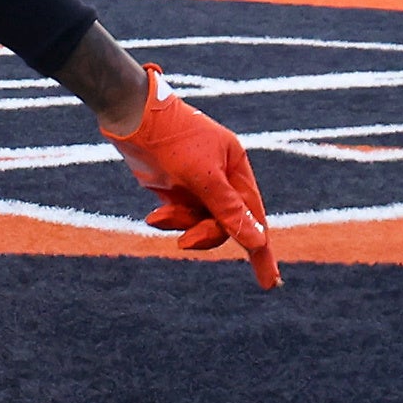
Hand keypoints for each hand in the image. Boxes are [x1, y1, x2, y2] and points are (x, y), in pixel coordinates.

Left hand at [106, 72, 279, 290]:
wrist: (131, 117)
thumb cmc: (172, 139)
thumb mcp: (202, 176)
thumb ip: (228, 209)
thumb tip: (257, 242)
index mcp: (236, 167)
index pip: (255, 216)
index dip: (261, 250)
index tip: (271, 284)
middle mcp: (221, 176)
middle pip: (225, 223)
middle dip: (205, 234)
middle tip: (184, 243)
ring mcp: (197, 183)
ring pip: (199, 222)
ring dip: (182, 224)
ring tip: (159, 217)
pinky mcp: (175, 188)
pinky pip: (179, 216)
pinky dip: (168, 219)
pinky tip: (155, 216)